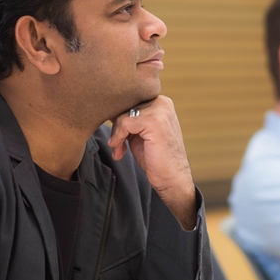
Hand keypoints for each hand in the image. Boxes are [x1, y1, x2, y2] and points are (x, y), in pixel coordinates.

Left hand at [108, 96, 196, 228]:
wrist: (173, 179)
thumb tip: (106, 110)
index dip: (119, 118)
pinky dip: (118, 138)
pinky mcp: (154, 122)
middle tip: (117, 146)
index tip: (117, 137)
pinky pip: (124, 123)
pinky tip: (120, 151)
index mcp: (160, 102)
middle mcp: (162, 102)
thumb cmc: (156, 158)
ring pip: (122, 115)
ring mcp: (160, 111)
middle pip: (124, 106)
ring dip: (116, 134)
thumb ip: (130, 119)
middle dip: (116, 127)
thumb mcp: (141, 133)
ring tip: (119, 150)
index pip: (128, 100)